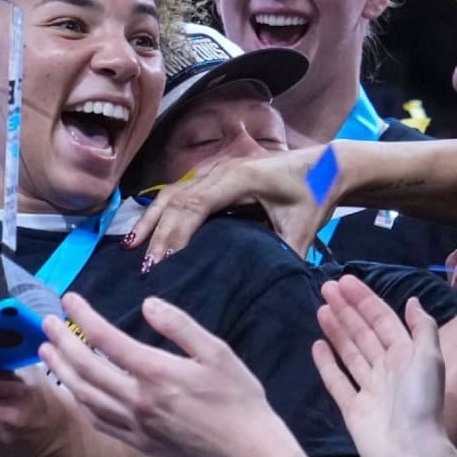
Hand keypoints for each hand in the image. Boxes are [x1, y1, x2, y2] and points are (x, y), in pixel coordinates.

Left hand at [40, 292, 286, 456]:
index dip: (83, 316)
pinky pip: (99, 420)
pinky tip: (75, 388)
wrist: (248, 451)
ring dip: (62, 370)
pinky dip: (80, 400)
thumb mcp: (217, 352)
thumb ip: (179, 325)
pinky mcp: (139, 442)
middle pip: (85, 367)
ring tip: (47, 351)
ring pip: (85, 395)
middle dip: (61, 341)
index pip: (106, 339)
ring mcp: (135, 424)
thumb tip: (147, 304)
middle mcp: (138, 399)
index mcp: (156, 372)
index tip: (69, 298)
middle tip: (45, 322)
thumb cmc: (238, 398)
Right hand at [127, 145, 334, 268]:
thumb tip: (265, 289)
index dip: (177, 232)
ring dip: (152, 220)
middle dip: (158, 233)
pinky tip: (145, 233)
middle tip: (145, 267)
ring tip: (131, 248)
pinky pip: (178, 193)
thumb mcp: (303, 229)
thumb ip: (283, 256)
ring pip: (172, 194)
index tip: (164, 261)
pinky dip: (160, 213)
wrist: (325, 167)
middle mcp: (221, 170)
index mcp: (241, 178)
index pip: (197, 204)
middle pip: (178, 200)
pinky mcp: (213, 177)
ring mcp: (214, 171)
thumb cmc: (314, 195)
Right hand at [311, 276, 456, 456]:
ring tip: (320, 309)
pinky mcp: (352, 407)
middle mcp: (386, 368)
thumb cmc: (421, 402)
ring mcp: (368, 388)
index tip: (345, 281)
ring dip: (336, 330)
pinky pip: (337, 381)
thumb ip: (422, 329)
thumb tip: (412, 300)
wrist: (410, 451)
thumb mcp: (429, 359)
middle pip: (363, 332)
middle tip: (326, 288)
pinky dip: (327, 364)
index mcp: (405, 355)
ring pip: (350, 352)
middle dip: (346, 309)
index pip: (382, 320)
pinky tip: (317, 346)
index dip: (365, 300)